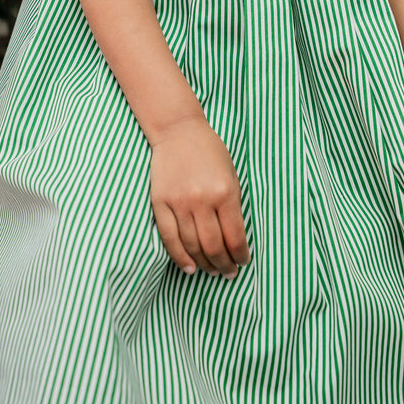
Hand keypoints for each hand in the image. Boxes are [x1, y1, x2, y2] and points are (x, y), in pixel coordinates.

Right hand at [149, 118, 249, 277]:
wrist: (178, 131)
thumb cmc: (210, 152)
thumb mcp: (231, 175)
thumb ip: (233, 206)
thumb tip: (235, 241)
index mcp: (225, 192)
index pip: (235, 236)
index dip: (240, 255)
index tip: (243, 262)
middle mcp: (202, 200)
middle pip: (213, 246)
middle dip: (224, 265)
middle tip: (229, 273)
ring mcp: (179, 202)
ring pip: (192, 246)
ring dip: (205, 264)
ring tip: (212, 271)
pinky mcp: (160, 202)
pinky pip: (169, 238)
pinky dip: (180, 257)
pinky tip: (190, 268)